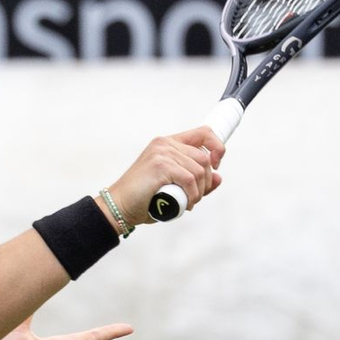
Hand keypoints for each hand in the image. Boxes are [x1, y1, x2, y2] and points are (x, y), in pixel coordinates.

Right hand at [106, 126, 224, 226]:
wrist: (120, 206)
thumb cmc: (143, 198)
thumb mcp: (174, 186)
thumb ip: (196, 181)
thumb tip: (219, 178)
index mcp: (167, 143)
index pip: (203, 133)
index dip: (217, 147)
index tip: (217, 164)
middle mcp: (165, 144)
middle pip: (204, 157)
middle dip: (206, 181)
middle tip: (195, 196)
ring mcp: (162, 153)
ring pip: (199, 170)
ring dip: (199, 191)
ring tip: (188, 202)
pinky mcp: (160, 165)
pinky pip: (190, 179)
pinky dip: (192, 195)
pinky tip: (186, 203)